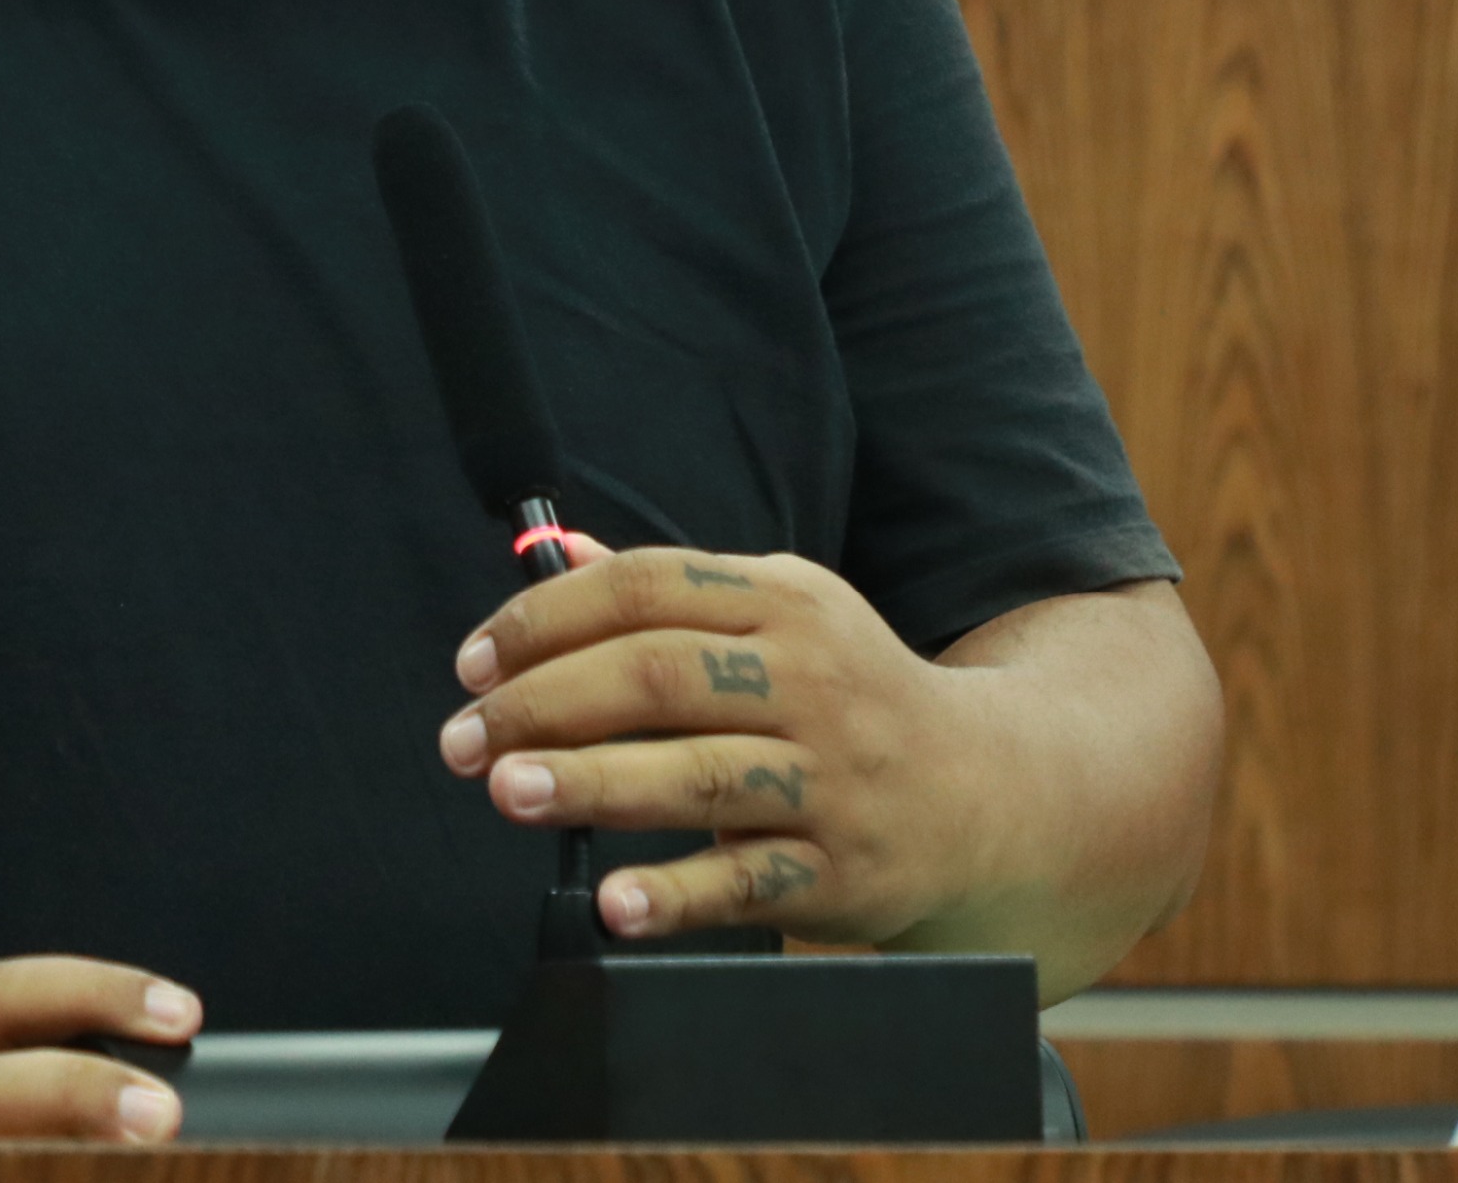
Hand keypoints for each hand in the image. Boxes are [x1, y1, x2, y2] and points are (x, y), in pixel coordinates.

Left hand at [435, 545, 1011, 948]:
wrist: (993, 791)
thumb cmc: (852, 695)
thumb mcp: (782, 617)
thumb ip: (672, 592)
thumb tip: (558, 554)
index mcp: (784, 603)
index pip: (647, 589)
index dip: (545, 620)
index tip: (474, 663)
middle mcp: (811, 680)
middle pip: (660, 676)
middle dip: (543, 704)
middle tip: (464, 740)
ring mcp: (830, 779)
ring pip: (698, 774)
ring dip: (592, 783)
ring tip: (509, 792)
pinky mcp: (843, 870)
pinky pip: (749, 882)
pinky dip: (677, 894)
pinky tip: (614, 902)